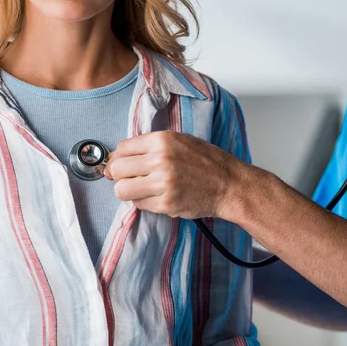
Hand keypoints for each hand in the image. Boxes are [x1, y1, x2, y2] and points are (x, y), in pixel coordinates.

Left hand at [104, 131, 248, 219]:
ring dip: (128, 191)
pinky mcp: (167, 204)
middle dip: (119, 176)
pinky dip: (143, 202)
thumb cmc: (207, 162)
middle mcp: (160, 160)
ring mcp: (163, 183)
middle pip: (118, 170)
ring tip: (140, 189)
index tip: (118, 165)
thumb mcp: (180, 141)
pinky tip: (156, 197)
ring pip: (123, 190)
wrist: (229, 184)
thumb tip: (119, 157)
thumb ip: (151, 146)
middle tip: (127, 179)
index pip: (123, 148)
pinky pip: (139, 205)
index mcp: (162, 141)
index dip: (117, 159)